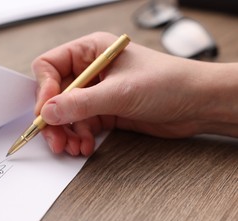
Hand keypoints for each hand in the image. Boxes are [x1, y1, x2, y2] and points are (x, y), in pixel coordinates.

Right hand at [32, 32, 235, 155]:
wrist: (198, 104)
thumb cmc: (168, 83)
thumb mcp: (119, 92)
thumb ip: (81, 103)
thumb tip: (48, 112)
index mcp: (90, 51)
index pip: (50, 66)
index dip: (44, 89)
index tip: (46, 112)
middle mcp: (90, 71)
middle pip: (55, 94)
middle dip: (53, 119)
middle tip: (55, 139)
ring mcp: (97, 92)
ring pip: (66, 113)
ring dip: (66, 132)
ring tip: (72, 147)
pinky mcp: (104, 111)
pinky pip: (81, 125)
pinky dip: (80, 137)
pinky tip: (85, 147)